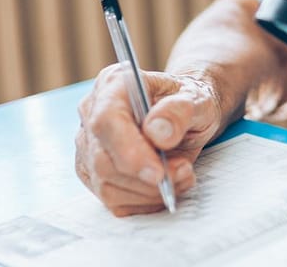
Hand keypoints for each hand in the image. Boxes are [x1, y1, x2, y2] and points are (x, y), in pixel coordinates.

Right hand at [75, 63, 222, 215]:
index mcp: (113, 84)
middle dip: (147, 178)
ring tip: (181, 177)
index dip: (129, 150)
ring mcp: (88, 146)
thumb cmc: (187, 103)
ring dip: (149, 192)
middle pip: (103, 159)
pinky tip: (165, 188)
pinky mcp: (93, 173)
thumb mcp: (198, 98)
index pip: (106, 120)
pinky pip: (113, 200)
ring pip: (106, 185)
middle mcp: (92, 113)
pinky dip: (144, 202)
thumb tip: (158, 133)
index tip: (159, 172)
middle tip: (184, 172)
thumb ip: (181, 110)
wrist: (185, 114)